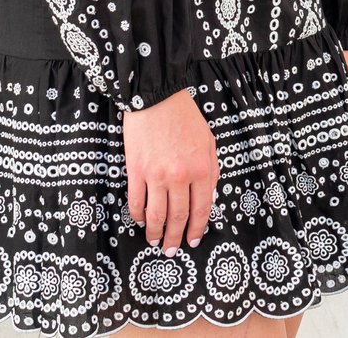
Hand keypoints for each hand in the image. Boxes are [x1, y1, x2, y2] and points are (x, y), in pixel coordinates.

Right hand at [122, 88, 217, 249]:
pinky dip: (137, 215)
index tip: (192, 241)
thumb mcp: (209, 142)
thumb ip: (211, 171)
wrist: (157, 97)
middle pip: (178, 216)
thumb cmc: (185, 118)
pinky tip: (140, 221)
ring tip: (153, 242)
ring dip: (155, 232)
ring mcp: (156, 175)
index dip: (197, 229)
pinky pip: (136, 201)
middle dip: (175, 237)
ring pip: (156, 214)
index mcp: (202, 169)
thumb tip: (208, 197)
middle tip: (171, 250)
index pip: (201, 209)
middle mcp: (180, 176)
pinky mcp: (136, 171)